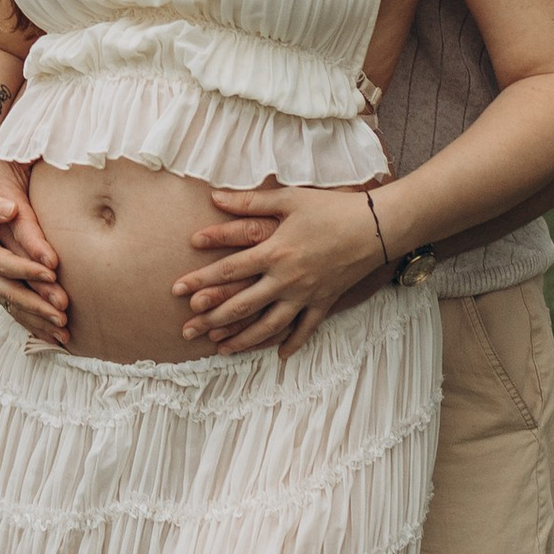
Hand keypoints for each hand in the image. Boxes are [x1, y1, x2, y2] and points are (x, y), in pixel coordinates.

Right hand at [0, 161, 69, 345]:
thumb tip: (10, 209)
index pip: (4, 264)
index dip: (26, 269)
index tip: (51, 273)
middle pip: (11, 293)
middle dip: (36, 306)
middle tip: (62, 315)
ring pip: (15, 308)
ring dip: (39, 323)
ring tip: (64, 335)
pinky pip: (16, 311)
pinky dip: (34, 326)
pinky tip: (55, 338)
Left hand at [173, 185, 383, 356]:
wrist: (376, 227)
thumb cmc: (331, 208)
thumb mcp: (289, 199)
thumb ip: (250, 202)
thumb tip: (216, 197)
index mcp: (275, 252)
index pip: (229, 270)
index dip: (200, 280)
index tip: (177, 290)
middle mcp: (286, 279)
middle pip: (241, 305)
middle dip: (211, 319)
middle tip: (186, 331)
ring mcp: (306, 295)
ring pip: (268, 325)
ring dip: (242, 339)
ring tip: (220, 349)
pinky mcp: (324, 302)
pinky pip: (305, 329)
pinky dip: (291, 343)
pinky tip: (278, 355)